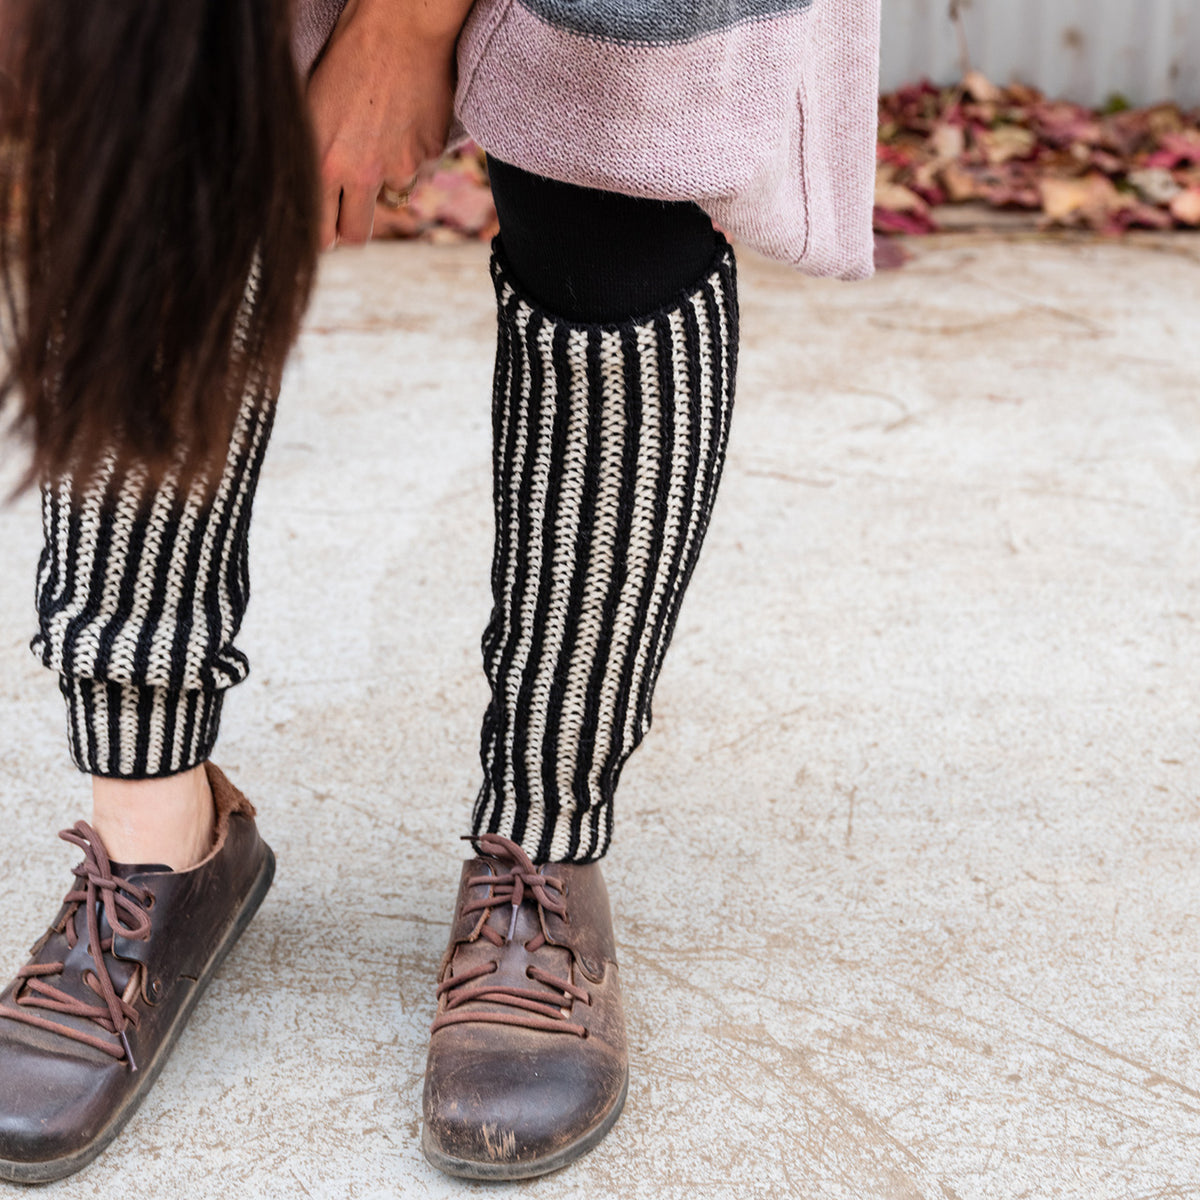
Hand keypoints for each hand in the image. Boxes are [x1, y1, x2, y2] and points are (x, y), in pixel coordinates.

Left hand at [307, 0, 459, 247]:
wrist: (402, 23)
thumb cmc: (348, 50)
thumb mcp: (312, 103)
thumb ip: (314, 151)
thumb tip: (311, 188)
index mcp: (323, 160)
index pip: (318, 231)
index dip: (319, 234)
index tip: (321, 227)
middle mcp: (360, 173)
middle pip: (356, 234)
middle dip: (350, 228)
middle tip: (349, 210)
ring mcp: (399, 167)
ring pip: (391, 196)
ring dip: (385, 178)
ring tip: (381, 134)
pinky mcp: (429, 155)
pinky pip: (419, 167)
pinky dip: (414, 151)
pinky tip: (406, 116)